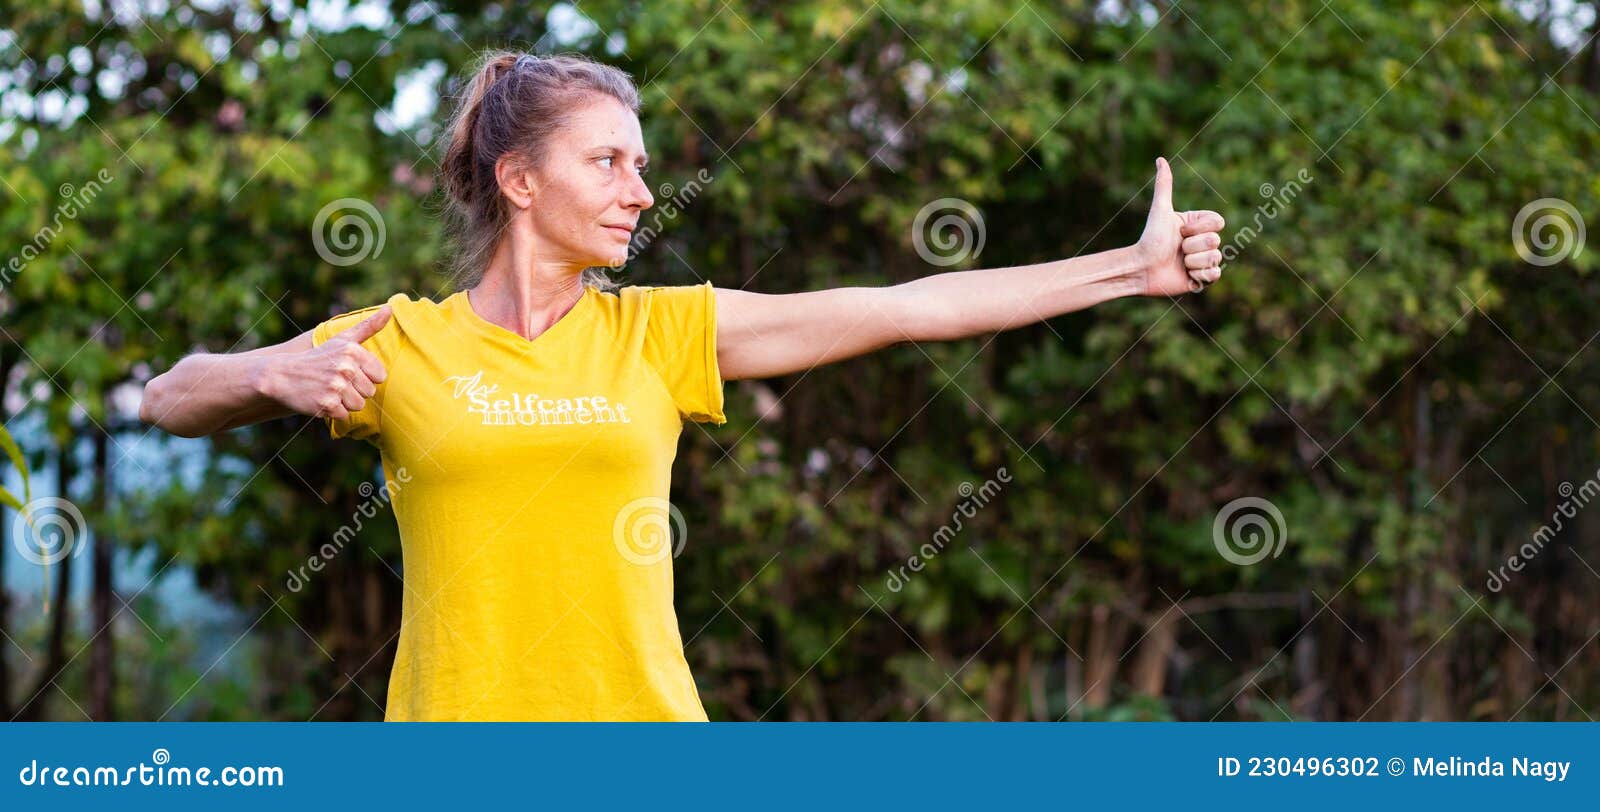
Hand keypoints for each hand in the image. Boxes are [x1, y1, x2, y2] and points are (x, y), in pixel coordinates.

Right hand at [260, 305, 390, 419]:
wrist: (283, 375)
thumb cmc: (319, 357)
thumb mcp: (343, 339)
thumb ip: (369, 326)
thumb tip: (391, 307)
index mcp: (353, 352)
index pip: (379, 376)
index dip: (365, 377)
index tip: (348, 371)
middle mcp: (345, 368)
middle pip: (369, 392)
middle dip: (354, 390)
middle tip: (334, 382)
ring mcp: (335, 387)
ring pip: (358, 405)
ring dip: (345, 402)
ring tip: (328, 390)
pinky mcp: (326, 404)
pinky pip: (344, 415)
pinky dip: (333, 411)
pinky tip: (320, 399)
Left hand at [1133, 157, 1226, 296]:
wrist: (1141, 268)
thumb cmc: (1150, 238)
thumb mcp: (1160, 210)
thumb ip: (1164, 185)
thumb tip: (1161, 159)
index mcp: (1197, 225)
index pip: (1218, 222)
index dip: (1199, 227)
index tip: (1180, 231)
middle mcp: (1202, 242)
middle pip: (1216, 241)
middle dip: (1192, 246)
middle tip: (1176, 249)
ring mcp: (1203, 261)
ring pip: (1215, 258)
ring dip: (1193, 261)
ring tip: (1179, 263)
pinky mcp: (1201, 280)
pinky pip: (1215, 274)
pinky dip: (1199, 275)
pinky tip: (1185, 274)